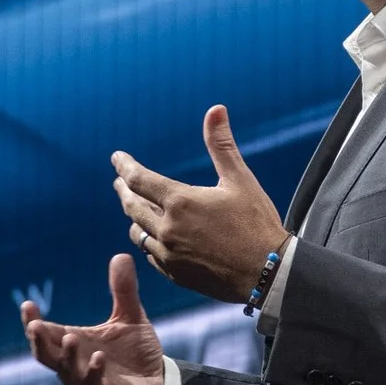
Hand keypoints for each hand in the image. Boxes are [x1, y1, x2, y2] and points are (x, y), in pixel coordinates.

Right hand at [23, 253, 166, 384]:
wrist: (159, 384)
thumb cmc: (136, 351)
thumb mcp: (130, 316)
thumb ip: (123, 290)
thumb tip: (121, 255)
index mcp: (75, 342)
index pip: (46, 332)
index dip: (33, 321)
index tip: (27, 305)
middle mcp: (75, 363)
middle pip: (46, 355)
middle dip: (38, 341)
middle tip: (34, 325)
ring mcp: (87, 382)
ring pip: (67, 372)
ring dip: (66, 356)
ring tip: (69, 338)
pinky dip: (93, 372)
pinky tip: (98, 357)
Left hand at [112, 106, 286, 304]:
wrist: (269, 274)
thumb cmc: (257, 224)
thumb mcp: (240, 180)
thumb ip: (222, 145)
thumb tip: (216, 109)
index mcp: (180, 202)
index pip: (139, 179)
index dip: (124, 166)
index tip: (116, 158)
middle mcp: (168, 229)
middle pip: (132, 207)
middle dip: (124, 191)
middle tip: (119, 182)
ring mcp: (170, 255)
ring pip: (138, 233)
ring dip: (134, 218)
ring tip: (134, 210)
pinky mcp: (176, 274)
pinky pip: (151, 256)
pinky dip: (149, 243)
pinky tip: (153, 240)